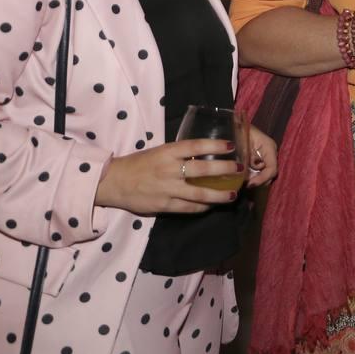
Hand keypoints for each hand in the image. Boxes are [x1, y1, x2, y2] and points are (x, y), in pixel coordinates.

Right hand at [95, 139, 242, 214]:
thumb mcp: (158, 152)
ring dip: (219, 195)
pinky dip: (203, 207)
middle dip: (225, 170)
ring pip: (199, 194)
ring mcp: (167, 189)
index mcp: (167, 152)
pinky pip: (189, 208)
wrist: (114, 183)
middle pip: (202, 170)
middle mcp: (169, 170)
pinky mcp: (164, 205)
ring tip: (233, 194)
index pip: (196, 146)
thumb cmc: (138, 164)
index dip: (215, 146)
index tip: (231, 146)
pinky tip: (212, 205)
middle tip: (240, 170)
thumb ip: (179, 154)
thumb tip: (204, 154)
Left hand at [245, 124, 278, 187]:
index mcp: (269, 147)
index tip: (249, 184)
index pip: (272, 169)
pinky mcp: (261, 158)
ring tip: (243, 180)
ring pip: (265, 174)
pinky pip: (260, 170)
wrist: (236, 122)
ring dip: (255, 178)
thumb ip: (245, 159)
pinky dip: (253, 175)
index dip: (262, 179)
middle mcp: (271, 153)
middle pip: (270, 174)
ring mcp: (266, 156)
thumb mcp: (241, 144)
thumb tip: (246, 177)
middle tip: (245, 184)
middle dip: (259, 181)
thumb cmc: (239, 130)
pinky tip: (244, 175)